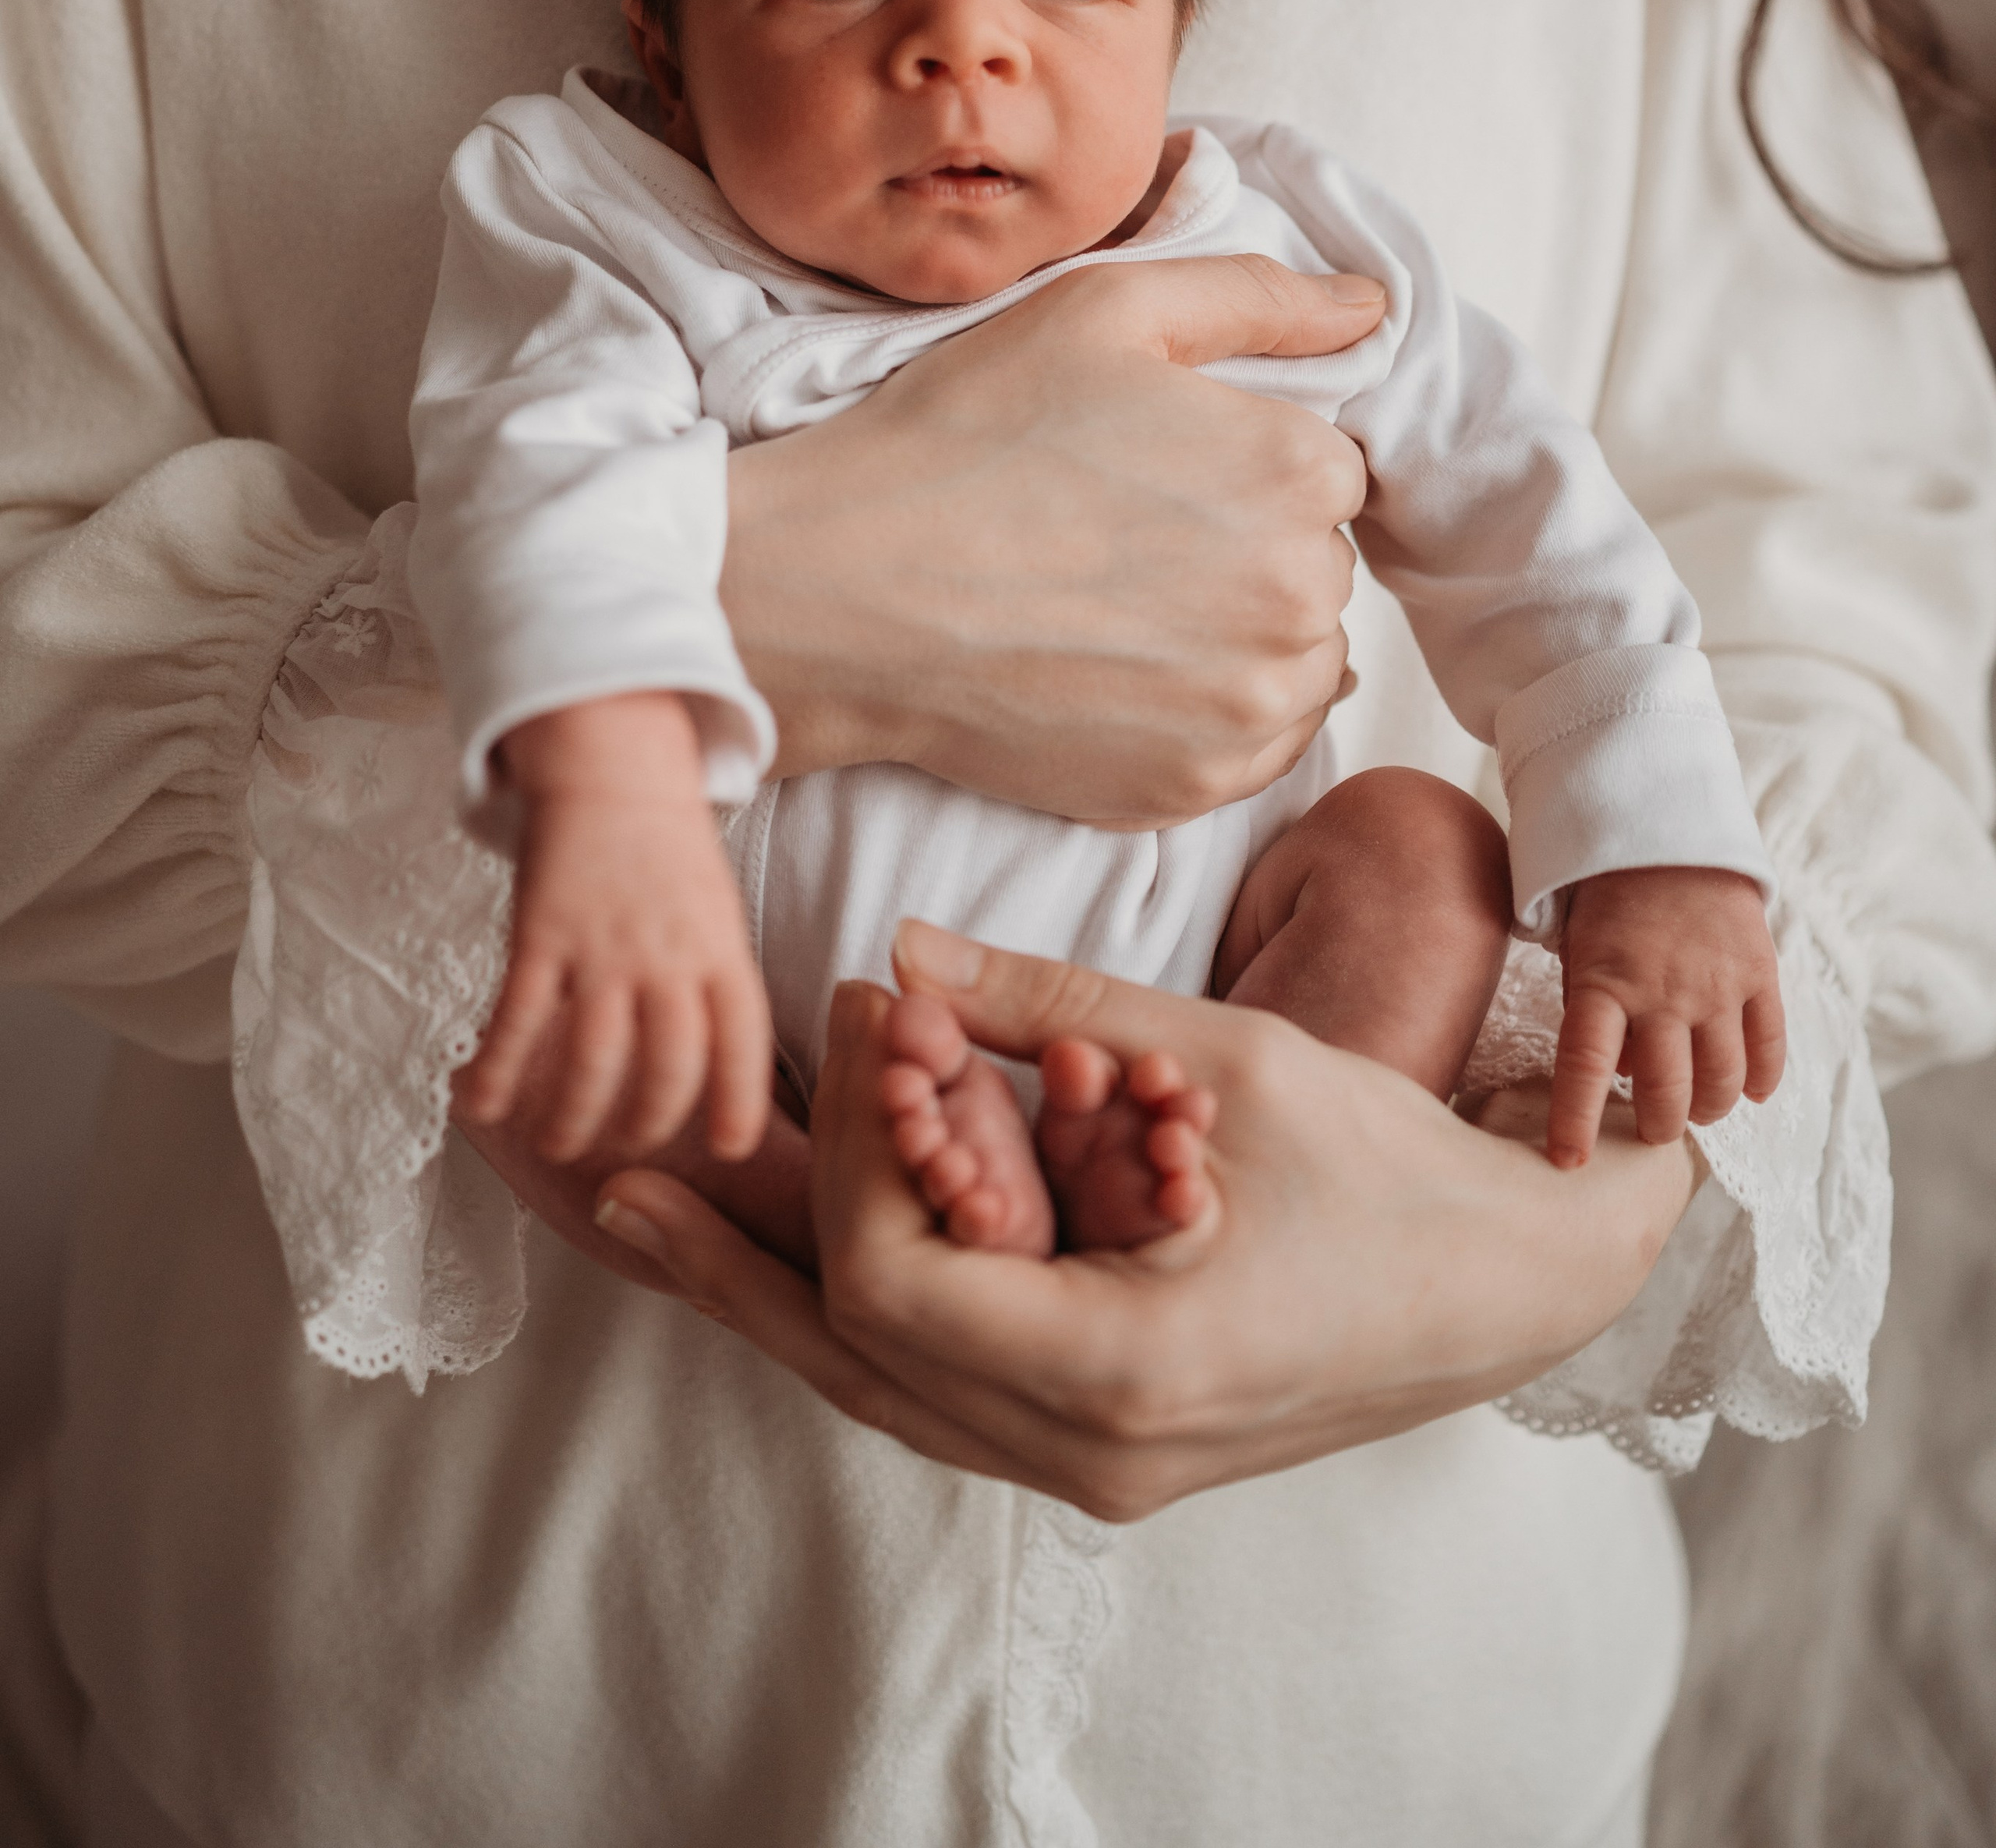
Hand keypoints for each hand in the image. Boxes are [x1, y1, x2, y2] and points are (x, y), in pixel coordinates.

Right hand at [458, 693, 771, 1164]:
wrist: (612, 764)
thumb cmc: (667, 848)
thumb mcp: (715, 912)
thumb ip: (712, 983)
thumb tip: (713, 1068)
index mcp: (721, 949)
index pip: (743, 1040)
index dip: (739, 1100)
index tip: (730, 1147)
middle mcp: (668, 955)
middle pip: (667, 1068)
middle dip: (644, 1126)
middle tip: (621, 1148)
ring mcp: (603, 947)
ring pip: (594, 1061)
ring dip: (572, 1118)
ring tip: (557, 1141)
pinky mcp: (542, 934)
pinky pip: (520, 1019)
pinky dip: (499, 1070)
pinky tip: (482, 1104)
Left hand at [587, 924, 1697, 1520]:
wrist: (1510, 1285)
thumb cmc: (1391, 1169)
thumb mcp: (1227, 1063)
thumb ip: (1049, 1015)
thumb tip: (902, 953)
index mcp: (1123, 1371)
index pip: (894, 1277)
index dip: (853, 1141)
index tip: (868, 1022)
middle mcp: (1093, 1455)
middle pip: (853, 1361)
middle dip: (740, 1259)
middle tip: (623, 1178)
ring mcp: (1098, 1473)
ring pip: (886, 1394)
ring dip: (778, 1299)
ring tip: (665, 1229)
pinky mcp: (1106, 1449)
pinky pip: (945, 1396)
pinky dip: (869, 1321)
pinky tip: (801, 1267)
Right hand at [721, 254, 1380, 827]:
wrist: (849, 591)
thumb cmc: (969, 435)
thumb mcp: (1107, 312)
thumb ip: (1261, 298)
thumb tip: (1373, 306)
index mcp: (1295, 469)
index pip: (1329, 469)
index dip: (1241, 462)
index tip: (1155, 470)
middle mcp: (1300, 594)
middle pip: (1315, 565)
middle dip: (1243, 548)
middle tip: (1119, 536)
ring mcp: (1253, 702)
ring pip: (1297, 659)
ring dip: (1236, 635)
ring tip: (1115, 607)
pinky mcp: (1199, 784)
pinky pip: (1254, 742)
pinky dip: (1205, 712)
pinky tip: (1115, 671)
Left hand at [1549, 866, 1785, 1169]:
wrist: (1670, 827)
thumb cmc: (1608, 894)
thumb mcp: (1577, 943)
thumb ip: (1591, 1006)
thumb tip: (1614, 1073)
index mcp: (1603, 980)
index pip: (1585, 1066)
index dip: (1576, 1120)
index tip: (1568, 1162)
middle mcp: (1662, 992)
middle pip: (1666, 1091)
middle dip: (1656, 1124)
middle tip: (1650, 1126)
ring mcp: (1716, 986)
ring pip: (1722, 1083)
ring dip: (1708, 1108)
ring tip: (1696, 1106)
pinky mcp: (1759, 973)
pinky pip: (1768, 1047)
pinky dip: (1760, 1081)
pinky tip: (1747, 1090)